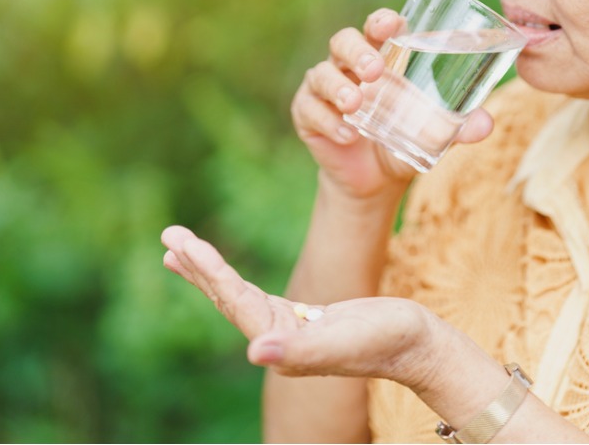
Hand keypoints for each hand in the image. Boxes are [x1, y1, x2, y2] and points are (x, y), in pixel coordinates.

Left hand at [161, 226, 440, 386]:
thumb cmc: (388, 341)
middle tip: (169, 237)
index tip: (183, 244)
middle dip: (197, 268)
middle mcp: (279, 341)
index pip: (235, 302)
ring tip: (181, 250)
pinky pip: (257, 297)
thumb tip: (254, 352)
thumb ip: (301, 351)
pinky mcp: (304, 321)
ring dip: (210, 272)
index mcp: (283, 345)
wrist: (419, 346)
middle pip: (227, 299)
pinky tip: (227, 276)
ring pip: (238, 297)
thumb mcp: (345, 341)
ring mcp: (290, 331)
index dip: (209, 273)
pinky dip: (236, 280)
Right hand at [290, 9, 493, 200]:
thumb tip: (487, 124)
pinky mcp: (307, 114)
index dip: (382, 20)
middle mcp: (349, 66)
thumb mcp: (433, 134)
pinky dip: (328, 121)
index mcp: (381, 57)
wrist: (375, 180)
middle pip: (344, 41)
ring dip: (338, 86)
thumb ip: (459, 127)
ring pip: (322, 73)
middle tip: (374, 70)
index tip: (392, 24)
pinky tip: (346, 134)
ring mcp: (324, 88)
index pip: (377, 27)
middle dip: (357, 51)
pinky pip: (310, 110)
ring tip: (355, 104)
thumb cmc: (405, 138)